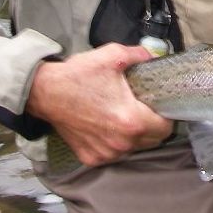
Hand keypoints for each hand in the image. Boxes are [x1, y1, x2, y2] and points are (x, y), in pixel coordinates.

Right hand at [26, 43, 172, 166]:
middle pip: (154, 141)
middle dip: (154, 126)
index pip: (166, 128)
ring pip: (135, 149)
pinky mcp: (91, 157)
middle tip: (146, 108)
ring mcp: (105, 153)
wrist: (45, 92)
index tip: (160, 105)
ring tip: (126, 115)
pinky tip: (109, 126)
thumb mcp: (114, 56)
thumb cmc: (79, 75)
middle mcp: (120, 143)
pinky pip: (115, 154)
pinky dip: (117, 143)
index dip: (167, 115)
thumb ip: (141, 55)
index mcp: (131, 121)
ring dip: (136, 136)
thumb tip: (154, 57)